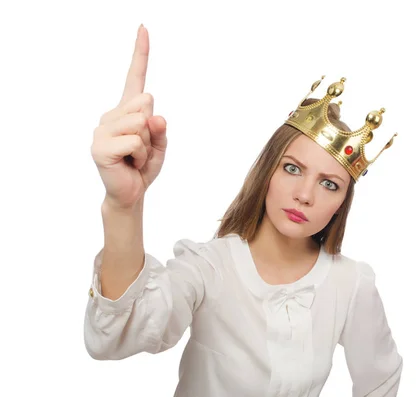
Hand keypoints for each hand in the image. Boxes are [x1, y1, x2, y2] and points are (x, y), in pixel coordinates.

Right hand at [90, 25, 167, 209]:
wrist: (131, 194)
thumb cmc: (143, 167)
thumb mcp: (160, 145)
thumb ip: (160, 129)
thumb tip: (154, 116)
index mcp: (128, 110)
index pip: (135, 77)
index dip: (141, 53)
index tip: (144, 28)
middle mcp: (112, 115)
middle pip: (146, 103)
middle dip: (152, 130)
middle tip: (141, 149)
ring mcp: (102, 129)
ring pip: (141, 123)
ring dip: (147, 146)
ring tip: (134, 158)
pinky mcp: (99, 146)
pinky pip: (135, 142)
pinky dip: (140, 156)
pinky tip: (129, 164)